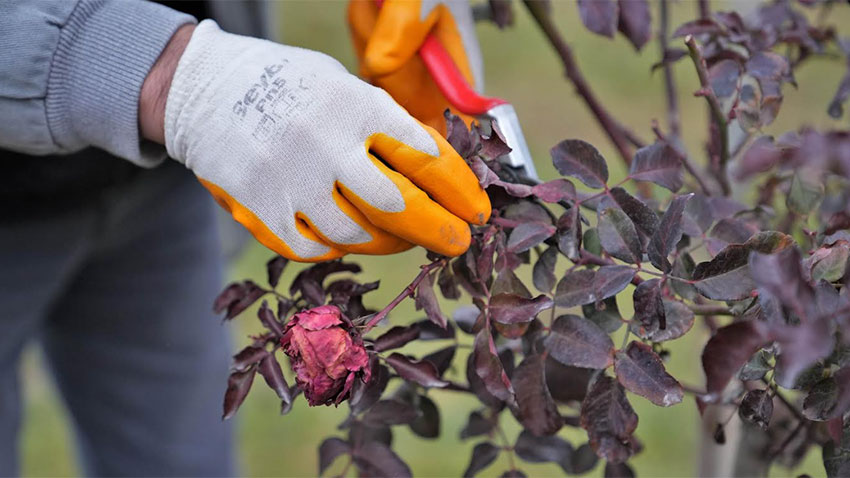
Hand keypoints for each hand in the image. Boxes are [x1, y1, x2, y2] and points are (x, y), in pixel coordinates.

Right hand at [156, 20, 489, 261]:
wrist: (201, 89)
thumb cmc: (286, 86)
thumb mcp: (342, 85)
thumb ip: (385, 126)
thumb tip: (437, 170)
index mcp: (354, 105)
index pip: (425, 156)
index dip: (460, 189)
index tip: (477, 210)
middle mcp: (326, 145)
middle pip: (400, 206)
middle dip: (440, 230)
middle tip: (457, 242)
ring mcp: (291, 182)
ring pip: (360, 236)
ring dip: (389, 241)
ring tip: (399, 236)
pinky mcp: (262, 211)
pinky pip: (316, 249)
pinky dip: (338, 248)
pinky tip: (347, 236)